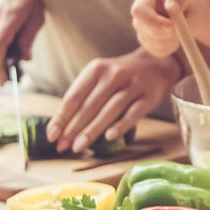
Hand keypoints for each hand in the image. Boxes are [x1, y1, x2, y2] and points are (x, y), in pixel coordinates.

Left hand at [47, 48, 180, 152]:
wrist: (157, 63)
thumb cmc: (120, 76)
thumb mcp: (100, 77)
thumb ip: (83, 98)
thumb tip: (61, 128)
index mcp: (97, 69)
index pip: (74, 96)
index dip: (62, 117)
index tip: (52, 135)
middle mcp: (115, 75)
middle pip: (90, 105)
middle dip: (74, 128)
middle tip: (62, 146)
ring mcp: (134, 85)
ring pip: (110, 110)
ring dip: (92, 130)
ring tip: (79, 146)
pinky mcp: (149, 97)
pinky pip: (133, 113)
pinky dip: (121, 125)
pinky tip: (108, 137)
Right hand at [131, 0, 209, 58]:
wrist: (194, 7)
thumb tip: (170, 6)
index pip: (138, 11)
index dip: (152, 21)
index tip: (172, 26)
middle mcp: (141, 14)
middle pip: (143, 30)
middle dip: (165, 33)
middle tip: (183, 31)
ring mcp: (143, 29)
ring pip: (152, 43)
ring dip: (171, 40)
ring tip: (184, 28)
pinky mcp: (149, 42)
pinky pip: (159, 51)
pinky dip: (171, 47)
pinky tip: (179, 36)